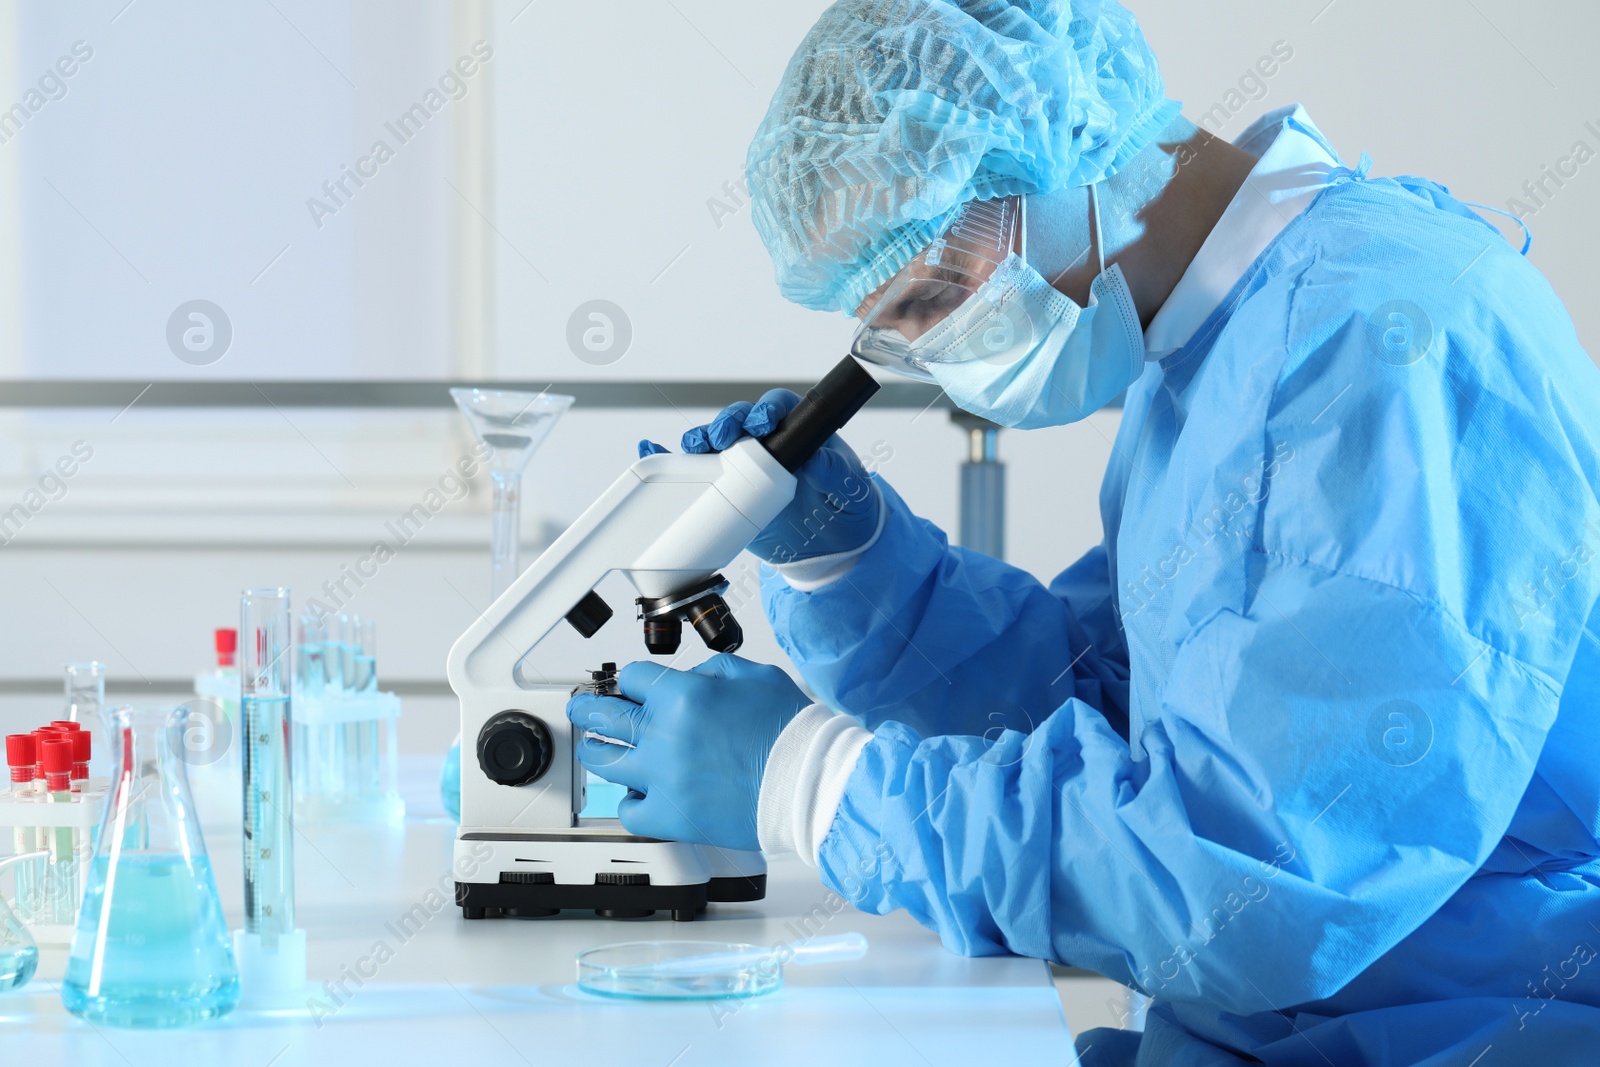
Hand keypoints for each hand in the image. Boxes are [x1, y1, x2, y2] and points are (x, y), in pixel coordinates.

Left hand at [566, 654, 811, 850]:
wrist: (809, 783)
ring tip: (598, 750)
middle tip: (582, 709)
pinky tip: (636, 795)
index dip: (629, 680)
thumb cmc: (791, 734)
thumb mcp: (755, 675)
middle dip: (587, 709)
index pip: (633, 677)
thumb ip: (711, 671)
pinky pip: (629, 811)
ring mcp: (663, 778)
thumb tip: (686, 679)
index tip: (626, 686)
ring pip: (605, 762)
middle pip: (603, 716)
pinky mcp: (671, 816)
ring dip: (598, 752)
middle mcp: (665, 735)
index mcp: (684, 696)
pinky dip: (629, 802)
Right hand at [639, 388, 878, 564]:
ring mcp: (743, 467)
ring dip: (699, 441)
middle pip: (739, 421)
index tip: (762, 423)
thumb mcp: (850, 491)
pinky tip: (652, 451)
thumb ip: (836, 473)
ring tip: (692, 449)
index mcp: (800, 435)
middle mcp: (767, 444)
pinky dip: (672, 462)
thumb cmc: (846, 510)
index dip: (767, 410)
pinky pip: (696, 472)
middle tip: (723, 437)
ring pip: (714, 444)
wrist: (830, 550)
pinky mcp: (725, 492)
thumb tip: (818, 458)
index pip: (779, 409)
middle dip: (727, 423)